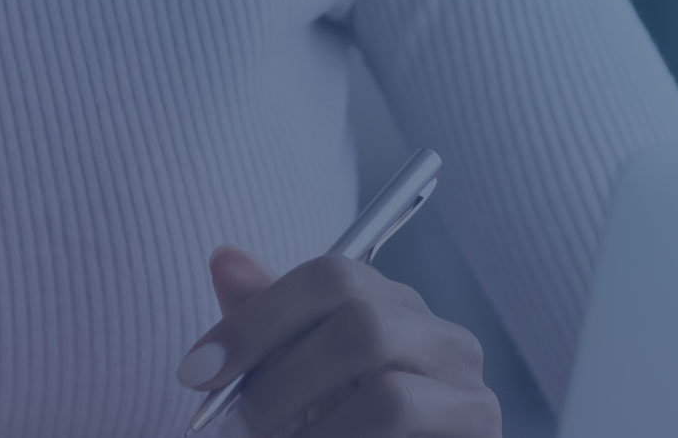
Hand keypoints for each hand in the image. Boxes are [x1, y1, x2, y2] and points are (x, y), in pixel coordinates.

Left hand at [175, 244, 502, 437]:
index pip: (329, 276)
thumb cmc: (339, 428)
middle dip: (281, 382)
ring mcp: (469, 386)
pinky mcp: (482, 432)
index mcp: (389, 302)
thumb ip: (263, 325)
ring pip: (386, 392)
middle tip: (232, 428)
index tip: (195, 373)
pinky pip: (402, 432)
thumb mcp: (293, 378)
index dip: (255, 321)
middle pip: (359, 324)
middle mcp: (438, 333)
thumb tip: (223, 258)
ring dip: (313, 430)